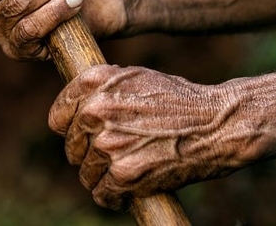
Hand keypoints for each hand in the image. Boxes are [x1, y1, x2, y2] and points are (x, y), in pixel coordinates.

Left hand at [48, 65, 226, 210]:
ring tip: (127, 170)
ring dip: (104, 177)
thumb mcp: (137, 77)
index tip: (83, 136)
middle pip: (72, 148)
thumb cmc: (180, 100)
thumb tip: (78, 106)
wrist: (216, 125)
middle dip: (90, 154)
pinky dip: (115, 197)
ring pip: (87, 174)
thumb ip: (103, 88)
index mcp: (94, 83)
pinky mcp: (123, 174)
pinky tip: (130, 189)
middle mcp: (96, 111)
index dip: (70, 129)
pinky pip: (102, 195)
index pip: (58, 116)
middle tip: (116, 154)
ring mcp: (108, 144)